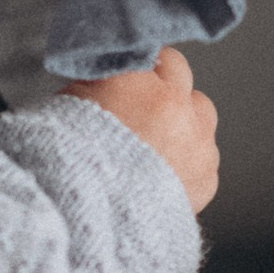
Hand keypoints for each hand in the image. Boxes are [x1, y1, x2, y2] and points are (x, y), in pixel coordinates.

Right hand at [67, 48, 219, 211]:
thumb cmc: (68, 165)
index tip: (129, 75)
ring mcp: (194, 141)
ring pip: (201, 110)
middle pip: (178, 72)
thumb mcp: (67, 107)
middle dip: (162, 85)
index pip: (146, 51)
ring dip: (184, 119)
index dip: (135, 66)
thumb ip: (96, 82)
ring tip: (155, 144)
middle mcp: (171, 104)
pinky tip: (162, 174)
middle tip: (139, 107)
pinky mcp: (206, 176)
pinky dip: (188, 162)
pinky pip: (206, 155)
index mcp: (132, 81)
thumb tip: (110, 71)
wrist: (85, 221)